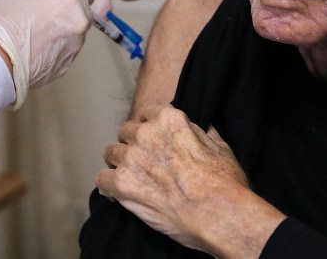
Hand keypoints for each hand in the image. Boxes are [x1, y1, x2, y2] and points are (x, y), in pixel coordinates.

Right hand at [0, 0, 93, 107]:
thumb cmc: (8, 18)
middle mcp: (80, 22)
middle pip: (84, 12)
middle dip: (70, 12)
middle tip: (46, 16)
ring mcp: (75, 46)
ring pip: (77, 33)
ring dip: (65, 31)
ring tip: (39, 35)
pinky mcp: (67, 65)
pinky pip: (67, 52)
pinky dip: (57, 50)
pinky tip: (38, 49)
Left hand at [97, 105, 284, 257]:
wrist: (219, 213)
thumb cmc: (224, 183)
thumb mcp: (219, 147)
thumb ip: (201, 132)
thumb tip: (197, 127)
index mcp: (169, 118)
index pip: (146, 113)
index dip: (148, 128)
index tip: (151, 140)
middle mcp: (146, 133)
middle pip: (126, 132)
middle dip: (132, 146)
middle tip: (142, 164)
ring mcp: (132, 157)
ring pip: (111, 154)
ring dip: (119, 165)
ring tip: (130, 180)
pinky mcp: (123, 183)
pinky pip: (102, 180)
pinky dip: (108, 187)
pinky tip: (117, 195)